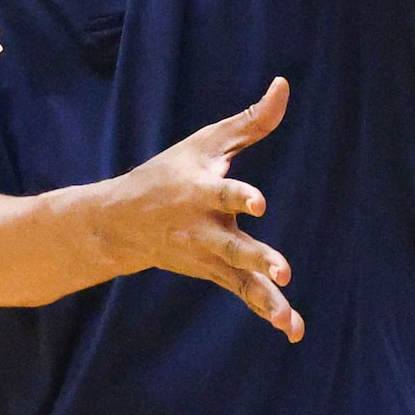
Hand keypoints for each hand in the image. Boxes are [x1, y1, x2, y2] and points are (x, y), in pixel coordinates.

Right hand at [91, 77, 302, 340]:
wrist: (121, 224)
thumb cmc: (170, 173)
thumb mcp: (206, 143)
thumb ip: (250, 121)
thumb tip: (284, 85)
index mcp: (198, 192)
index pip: (222, 192)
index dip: (240, 196)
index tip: (260, 202)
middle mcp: (202, 228)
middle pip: (232, 246)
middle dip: (257, 259)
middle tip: (283, 271)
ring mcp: (207, 255)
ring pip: (240, 279)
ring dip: (265, 299)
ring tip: (288, 319)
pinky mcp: (215, 272)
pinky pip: (244, 294)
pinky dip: (267, 311)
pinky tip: (293, 329)